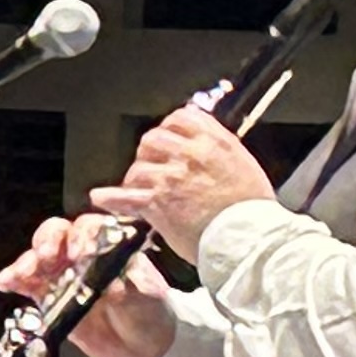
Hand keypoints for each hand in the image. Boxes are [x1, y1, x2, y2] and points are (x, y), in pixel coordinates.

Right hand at [0, 212, 178, 356]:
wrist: (143, 346)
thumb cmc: (150, 313)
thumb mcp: (147, 298)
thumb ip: (129, 289)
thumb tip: (110, 286)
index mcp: (110, 245)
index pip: (91, 228)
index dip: (83, 236)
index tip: (81, 253)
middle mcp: (82, 253)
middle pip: (57, 233)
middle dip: (49, 241)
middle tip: (48, 257)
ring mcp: (62, 273)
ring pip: (37, 256)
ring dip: (28, 261)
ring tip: (24, 274)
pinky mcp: (48, 296)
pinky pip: (26, 283)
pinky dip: (13, 279)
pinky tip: (7, 283)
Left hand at [89, 105, 273, 264]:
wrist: (251, 238)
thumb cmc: (252, 210)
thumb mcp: (244, 165)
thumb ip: (219, 150)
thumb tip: (202, 143)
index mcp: (215, 142)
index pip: (181, 118)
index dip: (170, 128)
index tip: (169, 137)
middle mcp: (190, 155)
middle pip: (153, 140)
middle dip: (150, 153)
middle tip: (154, 167)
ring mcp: (171, 178)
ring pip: (138, 167)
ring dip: (137, 179)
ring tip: (141, 189)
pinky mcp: (158, 203)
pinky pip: (124, 197)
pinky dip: (110, 198)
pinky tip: (102, 198)